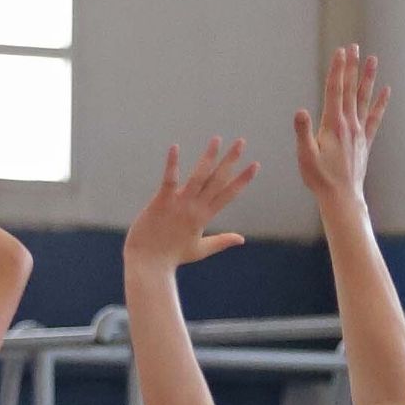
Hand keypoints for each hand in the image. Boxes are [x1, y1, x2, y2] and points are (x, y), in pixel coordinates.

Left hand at [125, 139, 258, 271]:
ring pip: (198, 176)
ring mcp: (179, 204)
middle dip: (231, 160)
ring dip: (209, 157)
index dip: (242, 179)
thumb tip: (242, 239)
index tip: (256, 164)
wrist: (148, 265)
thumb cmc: (172, 257)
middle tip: (242, 142)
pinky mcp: (161, 202)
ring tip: (217, 139)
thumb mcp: (200, 250)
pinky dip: (172, 164)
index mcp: (204, 217)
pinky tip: (175, 147)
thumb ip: (222, 241)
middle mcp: (195, 208)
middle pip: (217, 180)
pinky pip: (169, 179)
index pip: (228, 194)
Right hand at [293, 45, 388, 204]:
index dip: (337, 69)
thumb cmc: (320, 178)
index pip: (335, 90)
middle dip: (351, 67)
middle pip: (351, 90)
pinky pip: (375, 118)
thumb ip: (302, 132)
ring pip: (365, 99)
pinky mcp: (365, 141)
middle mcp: (349, 124)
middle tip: (354, 47)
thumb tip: (300, 111)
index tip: (340, 52)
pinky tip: (386, 90)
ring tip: (373, 59)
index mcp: (333, 125)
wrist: (342, 197)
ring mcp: (360, 132)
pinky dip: (381, 103)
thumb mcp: (305, 156)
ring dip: (368, 78)